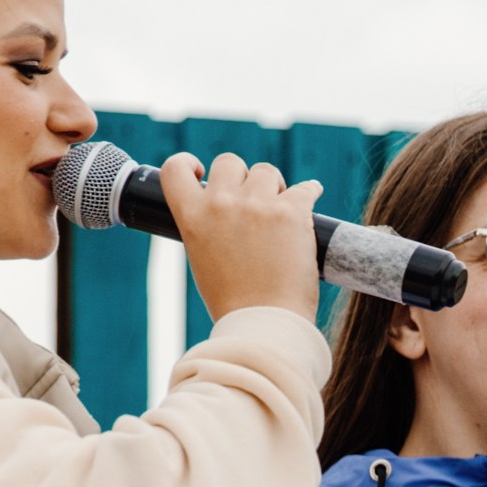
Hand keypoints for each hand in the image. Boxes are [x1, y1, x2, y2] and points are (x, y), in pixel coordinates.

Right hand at [158, 151, 322, 321]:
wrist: (265, 324)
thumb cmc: (235, 303)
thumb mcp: (204, 260)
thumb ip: (208, 228)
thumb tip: (225, 213)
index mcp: (193, 218)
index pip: (175, 169)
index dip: (188, 163)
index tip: (201, 171)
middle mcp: (221, 204)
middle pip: (228, 162)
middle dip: (242, 178)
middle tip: (253, 202)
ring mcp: (257, 205)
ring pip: (266, 171)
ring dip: (275, 187)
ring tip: (281, 212)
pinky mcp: (291, 212)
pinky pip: (305, 187)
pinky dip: (310, 192)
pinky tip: (311, 196)